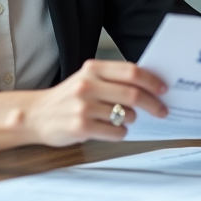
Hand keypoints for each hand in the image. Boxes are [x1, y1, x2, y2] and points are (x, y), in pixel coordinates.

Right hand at [24, 59, 168, 145]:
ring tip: (127, 119)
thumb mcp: (87, 79)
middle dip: (153, 103)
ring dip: (132, 119)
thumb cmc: (69, 97)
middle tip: (162, 111)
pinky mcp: (80, 127)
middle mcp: (88, 84)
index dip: (152, 81)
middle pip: (133, 94)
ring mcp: (83, 106)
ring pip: (125, 114)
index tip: (164, 89)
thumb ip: (113, 79)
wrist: (35, 115)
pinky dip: (121, 132)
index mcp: (93, 68)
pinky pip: (114, 132)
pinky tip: (115, 130)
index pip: (132, 71)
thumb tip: (150, 86)